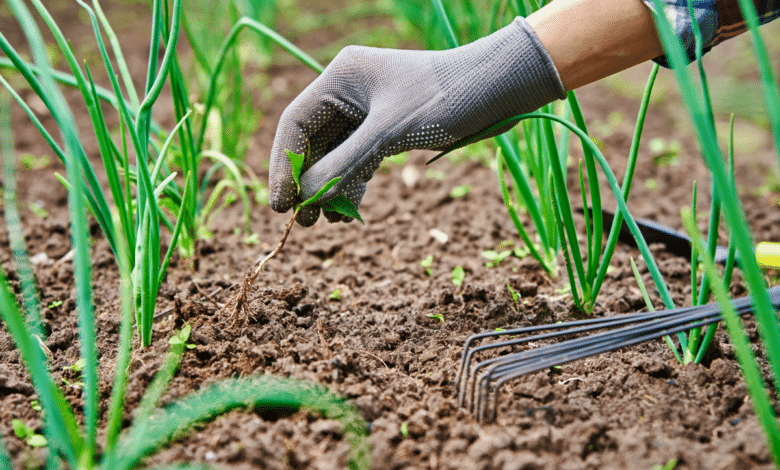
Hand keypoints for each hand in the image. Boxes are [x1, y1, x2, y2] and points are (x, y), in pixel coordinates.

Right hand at [269, 16, 565, 226]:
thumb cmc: (445, 99)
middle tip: (300, 221)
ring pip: (334, 155)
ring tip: (322, 222)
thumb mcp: (389, 133)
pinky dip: (351, 184)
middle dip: (305, 181)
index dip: (283, 165)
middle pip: (311, 141)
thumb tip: (305, 198)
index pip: (294, 123)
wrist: (499, 89)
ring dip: (327, 188)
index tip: (281, 204)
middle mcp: (349, 92)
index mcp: (340, 78)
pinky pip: (358, 159)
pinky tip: (347, 210)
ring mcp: (367, 111)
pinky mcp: (387, 128)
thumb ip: (345, 164)